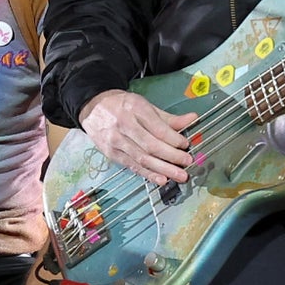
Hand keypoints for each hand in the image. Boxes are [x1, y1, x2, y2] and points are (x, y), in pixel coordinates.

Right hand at [78, 89, 198, 185]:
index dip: (174, 139)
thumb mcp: (145, 105)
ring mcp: (116, 140)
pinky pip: (132, 166)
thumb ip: (168, 117)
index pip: (157, 128)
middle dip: (172, 156)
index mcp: (135, 109)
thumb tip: (192, 119)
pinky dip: (148, 174)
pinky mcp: (111, 153)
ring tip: (179, 175)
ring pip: (142, 158)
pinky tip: (161, 179)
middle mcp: (124, 124)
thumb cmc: (122, 105)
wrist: (92, 107)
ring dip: (163, 169)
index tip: (186, 145)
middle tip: (187, 162)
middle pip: (151, 145)